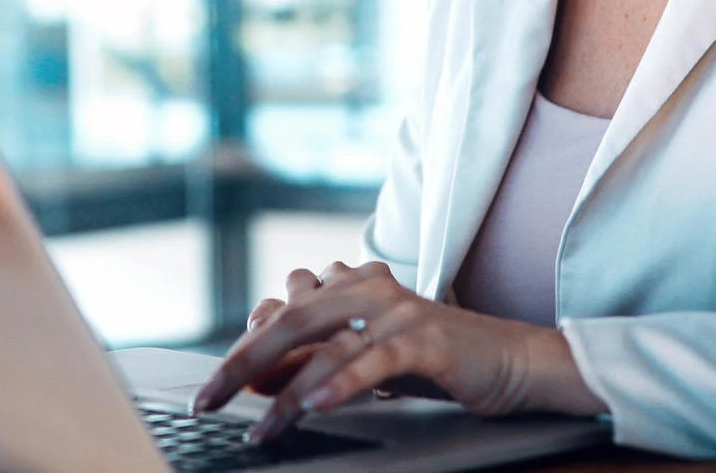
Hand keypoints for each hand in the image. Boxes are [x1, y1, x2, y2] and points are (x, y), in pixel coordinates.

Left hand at [190, 261, 604, 443]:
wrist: (508, 359)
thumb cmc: (433, 359)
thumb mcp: (365, 359)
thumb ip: (316, 359)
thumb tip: (257, 381)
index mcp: (351, 285)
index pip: (281, 308)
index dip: (246, 345)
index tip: (218, 386)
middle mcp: (368, 288)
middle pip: (289, 318)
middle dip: (242, 361)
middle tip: (207, 400)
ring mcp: (396, 311)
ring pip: (325, 345)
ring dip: (285, 392)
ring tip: (260, 429)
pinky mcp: (425, 339)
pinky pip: (372, 360)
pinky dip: (339, 383)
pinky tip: (312, 405)